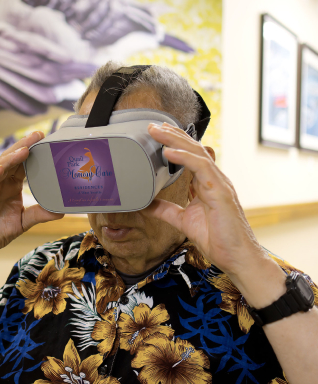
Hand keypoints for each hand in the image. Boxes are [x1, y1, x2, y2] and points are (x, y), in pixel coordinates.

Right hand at [0, 131, 63, 261]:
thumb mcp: (23, 221)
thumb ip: (40, 214)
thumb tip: (61, 211)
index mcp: (10, 185)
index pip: (22, 164)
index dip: (32, 151)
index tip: (45, 139)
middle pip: (10, 160)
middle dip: (23, 146)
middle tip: (37, 135)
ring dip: (9, 158)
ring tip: (23, 150)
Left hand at [146, 123, 283, 303]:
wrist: (238, 258)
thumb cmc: (218, 240)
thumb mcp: (183, 221)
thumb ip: (166, 211)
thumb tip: (146, 204)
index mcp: (206, 184)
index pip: (190, 156)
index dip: (175, 142)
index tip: (157, 133)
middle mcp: (214, 179)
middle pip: (193, 149)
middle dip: (173, 135)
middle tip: (153, 125)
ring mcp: (219, 184)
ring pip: (197, 153)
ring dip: (176, 140)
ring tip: (158, 132)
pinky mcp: (221, 193)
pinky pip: (202, 169)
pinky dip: (185, 158)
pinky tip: (169, 152)